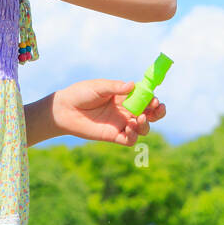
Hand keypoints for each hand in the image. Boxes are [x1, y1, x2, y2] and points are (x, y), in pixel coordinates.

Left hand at [51, 78, 165, 144]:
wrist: (65, 110)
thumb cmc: (82, 93)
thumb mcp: (99, 87)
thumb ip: (116, 88)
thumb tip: (132, 85)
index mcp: (125, 96)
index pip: (145, 98)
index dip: (153, 99)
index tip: (155, 99)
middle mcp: (126, 110)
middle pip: (149, 114)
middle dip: (158, 112)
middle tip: (157, 109)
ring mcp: (121, 123)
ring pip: (142, 128)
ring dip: (145, 124)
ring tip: (139, 118)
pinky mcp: (113, 136)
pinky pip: (130, 139)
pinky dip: (134, 135)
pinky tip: (129, 128)